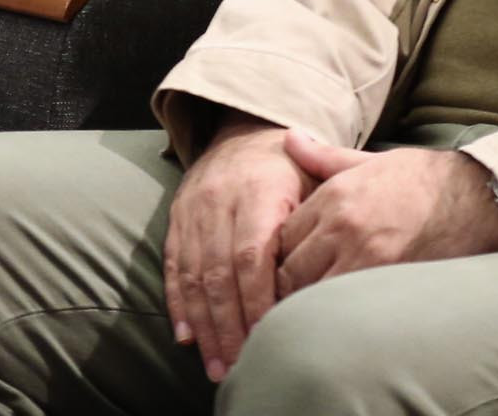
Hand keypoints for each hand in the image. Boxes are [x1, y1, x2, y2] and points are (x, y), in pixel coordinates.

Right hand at [161, 114, 305, 381]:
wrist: (245, 131)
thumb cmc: (290, 166)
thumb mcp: (313, 178)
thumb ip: (319, 218)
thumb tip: (324, 268)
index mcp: (257, 192)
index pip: (252, 255)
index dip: (257, 299)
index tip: (269, 336)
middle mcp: (218, 201)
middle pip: (220, 273)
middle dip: (229, 326)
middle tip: (240, 367)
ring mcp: (193, 210)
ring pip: (194, 275)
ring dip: (204, 325)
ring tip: (216, 364)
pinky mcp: (177, 218)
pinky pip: (173, 265)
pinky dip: (177, 303)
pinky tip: (185, 335)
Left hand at [272, 131, 497, 294]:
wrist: (472, 195)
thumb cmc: (419, 177)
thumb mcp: (366, 161)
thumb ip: (322, 156)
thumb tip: (289, 138)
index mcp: (333, 197)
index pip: (282, 237)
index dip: (277, 256)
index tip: (281, 267)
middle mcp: (342, 227)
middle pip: (290, 271)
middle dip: (285, 286)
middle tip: (287, 298)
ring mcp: (364, 256)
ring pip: (312, 293)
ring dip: (306, 304)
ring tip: (307, 315)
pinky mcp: (388, 280)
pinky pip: (346, 305)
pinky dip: (335, 315)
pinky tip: (337, 319)